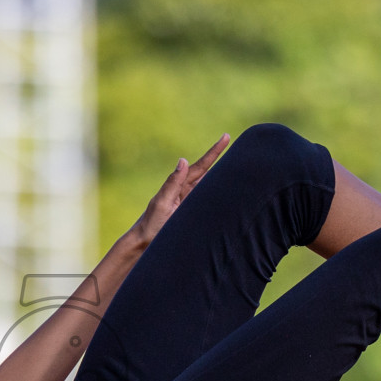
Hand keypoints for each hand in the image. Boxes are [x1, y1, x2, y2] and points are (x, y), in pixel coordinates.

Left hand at [126, 133, 231, 248]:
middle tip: (235, 144)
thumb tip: (183, 160)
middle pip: (207, 172)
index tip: (226, 137)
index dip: (214, 152)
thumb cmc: (151, 224)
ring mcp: (188, 202)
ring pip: (208, 184)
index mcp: (180, 186)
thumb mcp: (162, 202)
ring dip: (220, 175)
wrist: (144, 243)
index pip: (201, 166)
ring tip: (237, 164)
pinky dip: (215, 193)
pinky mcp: (190, 213)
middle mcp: (185, 191)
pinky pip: (206, 199)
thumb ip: (172, 183)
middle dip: (221, 159)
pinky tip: (225, 191)